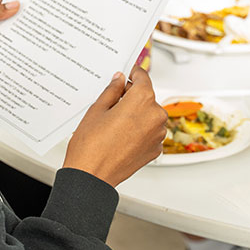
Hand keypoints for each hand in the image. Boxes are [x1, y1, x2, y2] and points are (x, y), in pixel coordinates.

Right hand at [63, 68, 165, 187]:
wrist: (92, 177)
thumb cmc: (91, 145)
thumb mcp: (97, 109)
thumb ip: (112, 91)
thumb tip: (119, 80)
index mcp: (142, 100)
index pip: (143, 78)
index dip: (134, 73)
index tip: (128, 72)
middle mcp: (155, 116)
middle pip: (147, 97)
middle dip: (132, 96)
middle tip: (112, 101)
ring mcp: (158, 134)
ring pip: (149, 115)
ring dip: (136, 114)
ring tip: (113, 122)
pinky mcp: (155, 149)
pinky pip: (149, 131)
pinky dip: (138, 130)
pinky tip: (120, 135)